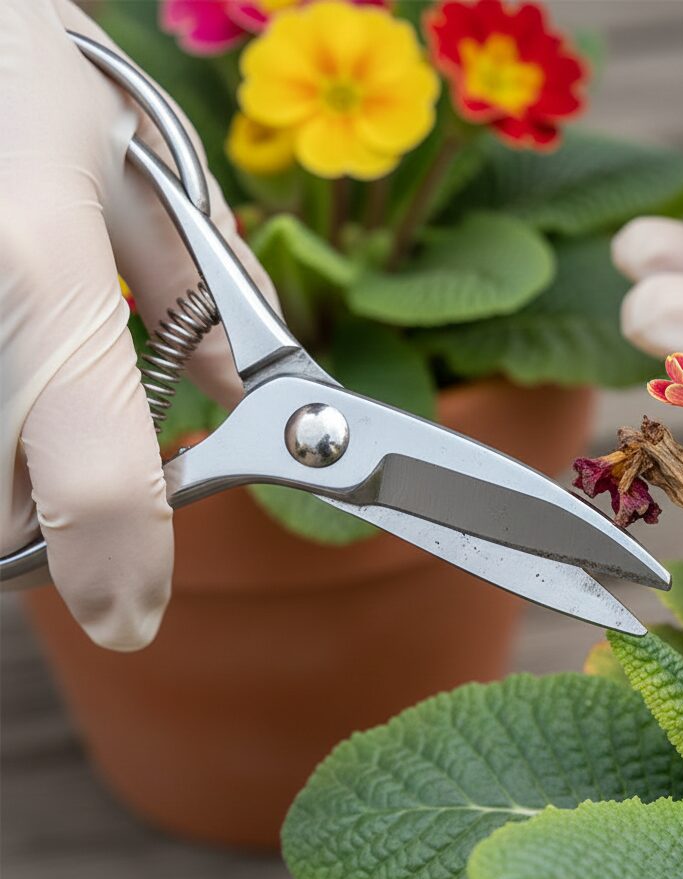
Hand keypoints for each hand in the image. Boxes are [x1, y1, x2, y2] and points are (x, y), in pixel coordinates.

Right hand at [0, 0, 275, 649]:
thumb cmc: (10, 53)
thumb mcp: (130, 162)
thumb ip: (202, 300)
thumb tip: (253, 401)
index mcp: (43, 282)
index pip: (98, 490)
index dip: (118, 573)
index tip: (130, 614)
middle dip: (48, 517)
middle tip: (82, 450)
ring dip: (7, 475)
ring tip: (36, 377)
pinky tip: (11, 355)